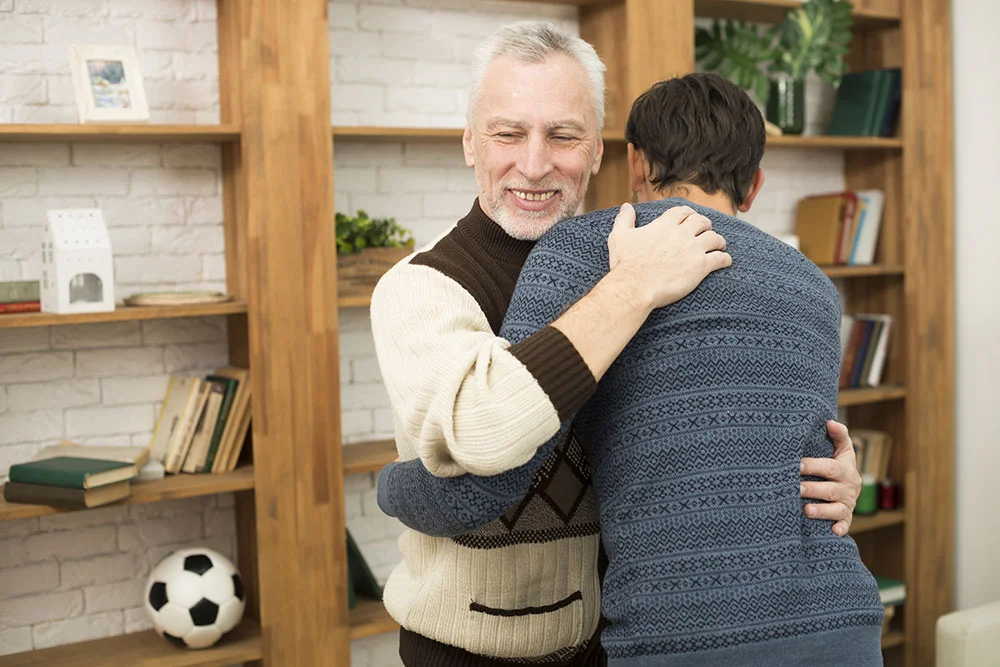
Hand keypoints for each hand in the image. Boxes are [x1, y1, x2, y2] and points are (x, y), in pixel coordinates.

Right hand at [607, 203, 730, 311]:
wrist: (635, 286)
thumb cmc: (625, 264)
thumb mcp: (619, 236)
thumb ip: (624, 219)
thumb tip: (626, 206)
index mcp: (664, 224)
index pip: (682, 212)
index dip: (688, 214)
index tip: (691, 218)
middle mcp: (681, 233)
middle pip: (701, 221)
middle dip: (705, 224)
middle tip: (706, 230)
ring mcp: (693, 249)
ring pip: (714, 238)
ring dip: (718, 240)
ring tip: (720, 245)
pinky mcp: (701, 266)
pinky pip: (720, 258)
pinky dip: (725, 259)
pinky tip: (725, 261)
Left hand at [800, 420, 862, 535]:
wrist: (850, 488)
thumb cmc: (838, 466)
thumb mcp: (842, 450)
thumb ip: (838, 436)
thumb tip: (830, 422)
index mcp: (845, 470)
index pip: (830, 467)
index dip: (814, 466)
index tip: (797, 465)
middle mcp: (848, 488)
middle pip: (830, 489)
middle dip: (813, 489)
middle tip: (796, 488)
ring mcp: (847, 505)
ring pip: (836, 509)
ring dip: (822, 510)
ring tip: (806, 510)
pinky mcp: (845, 519)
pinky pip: (845, 525)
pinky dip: (840, 528)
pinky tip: (832, 531)